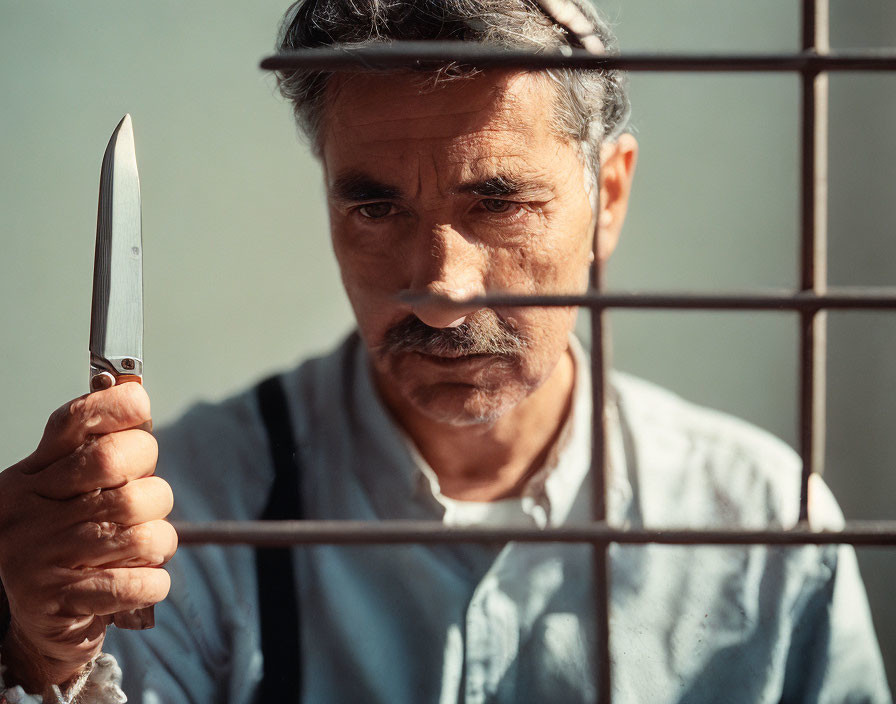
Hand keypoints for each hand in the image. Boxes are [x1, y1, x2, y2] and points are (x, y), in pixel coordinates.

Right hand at [0, 383, 175, 690]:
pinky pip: (135, 581)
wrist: (39, 623)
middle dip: (151, 481)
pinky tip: (144, 579)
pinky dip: (154, 580)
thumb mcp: (64, 492)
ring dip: (159, 539)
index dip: (115, 407)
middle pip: (113, 463)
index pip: (72, 423)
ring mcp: (39, 556)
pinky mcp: (59, 600)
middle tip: (149, 502)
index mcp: (31, 477)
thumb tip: (135, 398)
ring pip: (138, 525)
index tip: (140, 406)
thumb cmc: (66, 545)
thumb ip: (97, 451)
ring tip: (145, 548)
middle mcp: (28, 511)